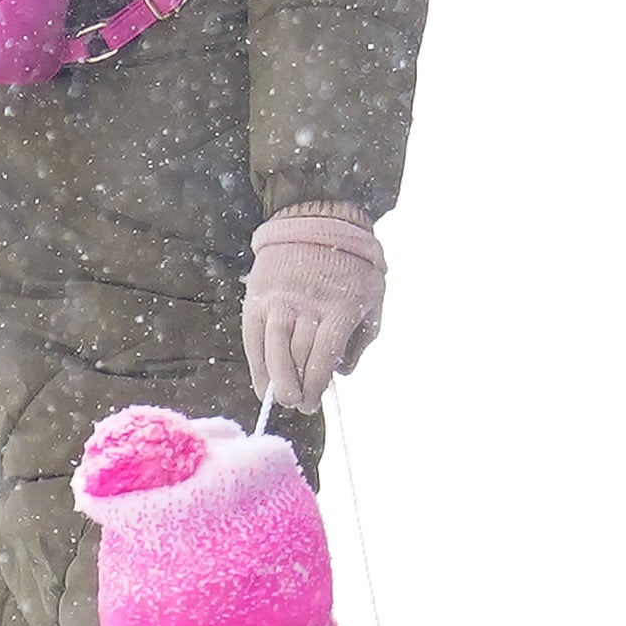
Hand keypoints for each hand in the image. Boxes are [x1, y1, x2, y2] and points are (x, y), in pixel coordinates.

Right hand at [242, 206, 386, 412]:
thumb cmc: (353, 267)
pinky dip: (256, 364)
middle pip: (296, 357)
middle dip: (297, 389)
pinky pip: (253, 337)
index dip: (316, 386)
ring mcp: (279, 300)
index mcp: (339, 307)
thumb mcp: (373, 299)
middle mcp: (306, 305)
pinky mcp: (258, 297)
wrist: (319, 220)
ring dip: (274, 381)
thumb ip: (361, 339)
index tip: (314, 404)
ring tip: (280, 398)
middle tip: (300, 404)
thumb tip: (342, 373)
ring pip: (271, 349)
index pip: (322, 356)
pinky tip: (262, 383)